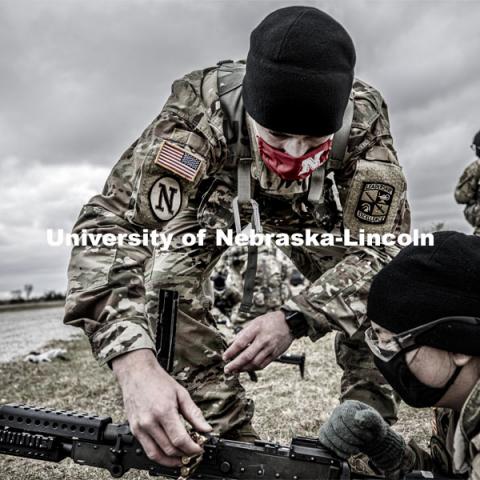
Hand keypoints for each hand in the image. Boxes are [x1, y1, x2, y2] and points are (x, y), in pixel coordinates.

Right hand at [112, 349, 211, 466]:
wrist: (137, 373)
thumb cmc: (158, 381)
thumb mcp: (181, 393)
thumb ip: (194, 413)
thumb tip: (206, 429)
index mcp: (163, 411)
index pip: (180, 439)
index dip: (192, 448)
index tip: (200, 448)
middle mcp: (149, 422)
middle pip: (169, 449)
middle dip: (184, 454)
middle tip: (194, 452)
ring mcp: (139, 427)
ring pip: (157, 454)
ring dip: (172, 460)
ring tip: (183, 457)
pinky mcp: (134, 430)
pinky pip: (147, 450)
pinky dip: (159, 456)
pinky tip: (169, 453)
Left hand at [223, 311, 293, 373]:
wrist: (289, 323)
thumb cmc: (271, 321)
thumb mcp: (255, 322)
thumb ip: (243, 332)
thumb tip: (232, 342)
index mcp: (256, 329)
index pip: (241, 342)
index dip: (231, 351)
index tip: (224, 357)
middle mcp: (263, 340)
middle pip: (247, 356)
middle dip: (235, 364)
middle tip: (227, 369)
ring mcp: (270, 348)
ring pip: (255, 363)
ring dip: (243, 369)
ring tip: (235, 371)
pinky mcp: (275, 354)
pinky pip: (263, 365)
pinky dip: (253, 368)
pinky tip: (247, 369)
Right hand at [319, 400, 404, 471]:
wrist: (369, 437)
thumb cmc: (373, 427)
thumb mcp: (376, 421)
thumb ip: (370, 417)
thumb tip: (358, 418)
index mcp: (349, 405)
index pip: (347, 417)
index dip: (358, 430)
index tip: (368, 436)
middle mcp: (337, 411)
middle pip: (338, 428)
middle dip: (352, 440)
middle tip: (362, 443)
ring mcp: (330, 421)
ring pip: (330, 435)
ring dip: (345, 447)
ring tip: (356, 449)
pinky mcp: (326, 431)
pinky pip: (324, 440)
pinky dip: (336, 449)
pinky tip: (346, 452)